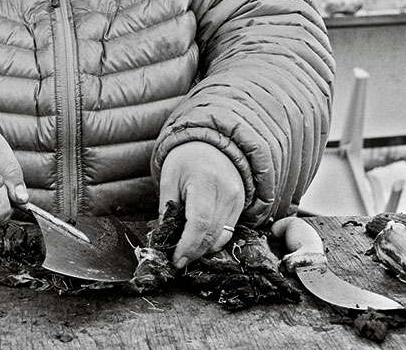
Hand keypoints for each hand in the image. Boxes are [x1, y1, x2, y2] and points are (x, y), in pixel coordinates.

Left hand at [159, 141, 244, 268]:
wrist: (212, 144)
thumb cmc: (186, 159)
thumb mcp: (169, 178)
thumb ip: (167, 208)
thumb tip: (165, 237)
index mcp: (205, 180)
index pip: (199, 221)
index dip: (188, 245)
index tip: (176, 259)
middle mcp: (226, 191)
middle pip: (212, 233)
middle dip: (194, 252)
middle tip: (178, 261)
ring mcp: (236, 199)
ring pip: (222, 237)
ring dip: (204, 250)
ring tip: (186, 252)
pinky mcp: (241, 205)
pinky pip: (228, 231)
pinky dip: (214, 241)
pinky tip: (200, 242)